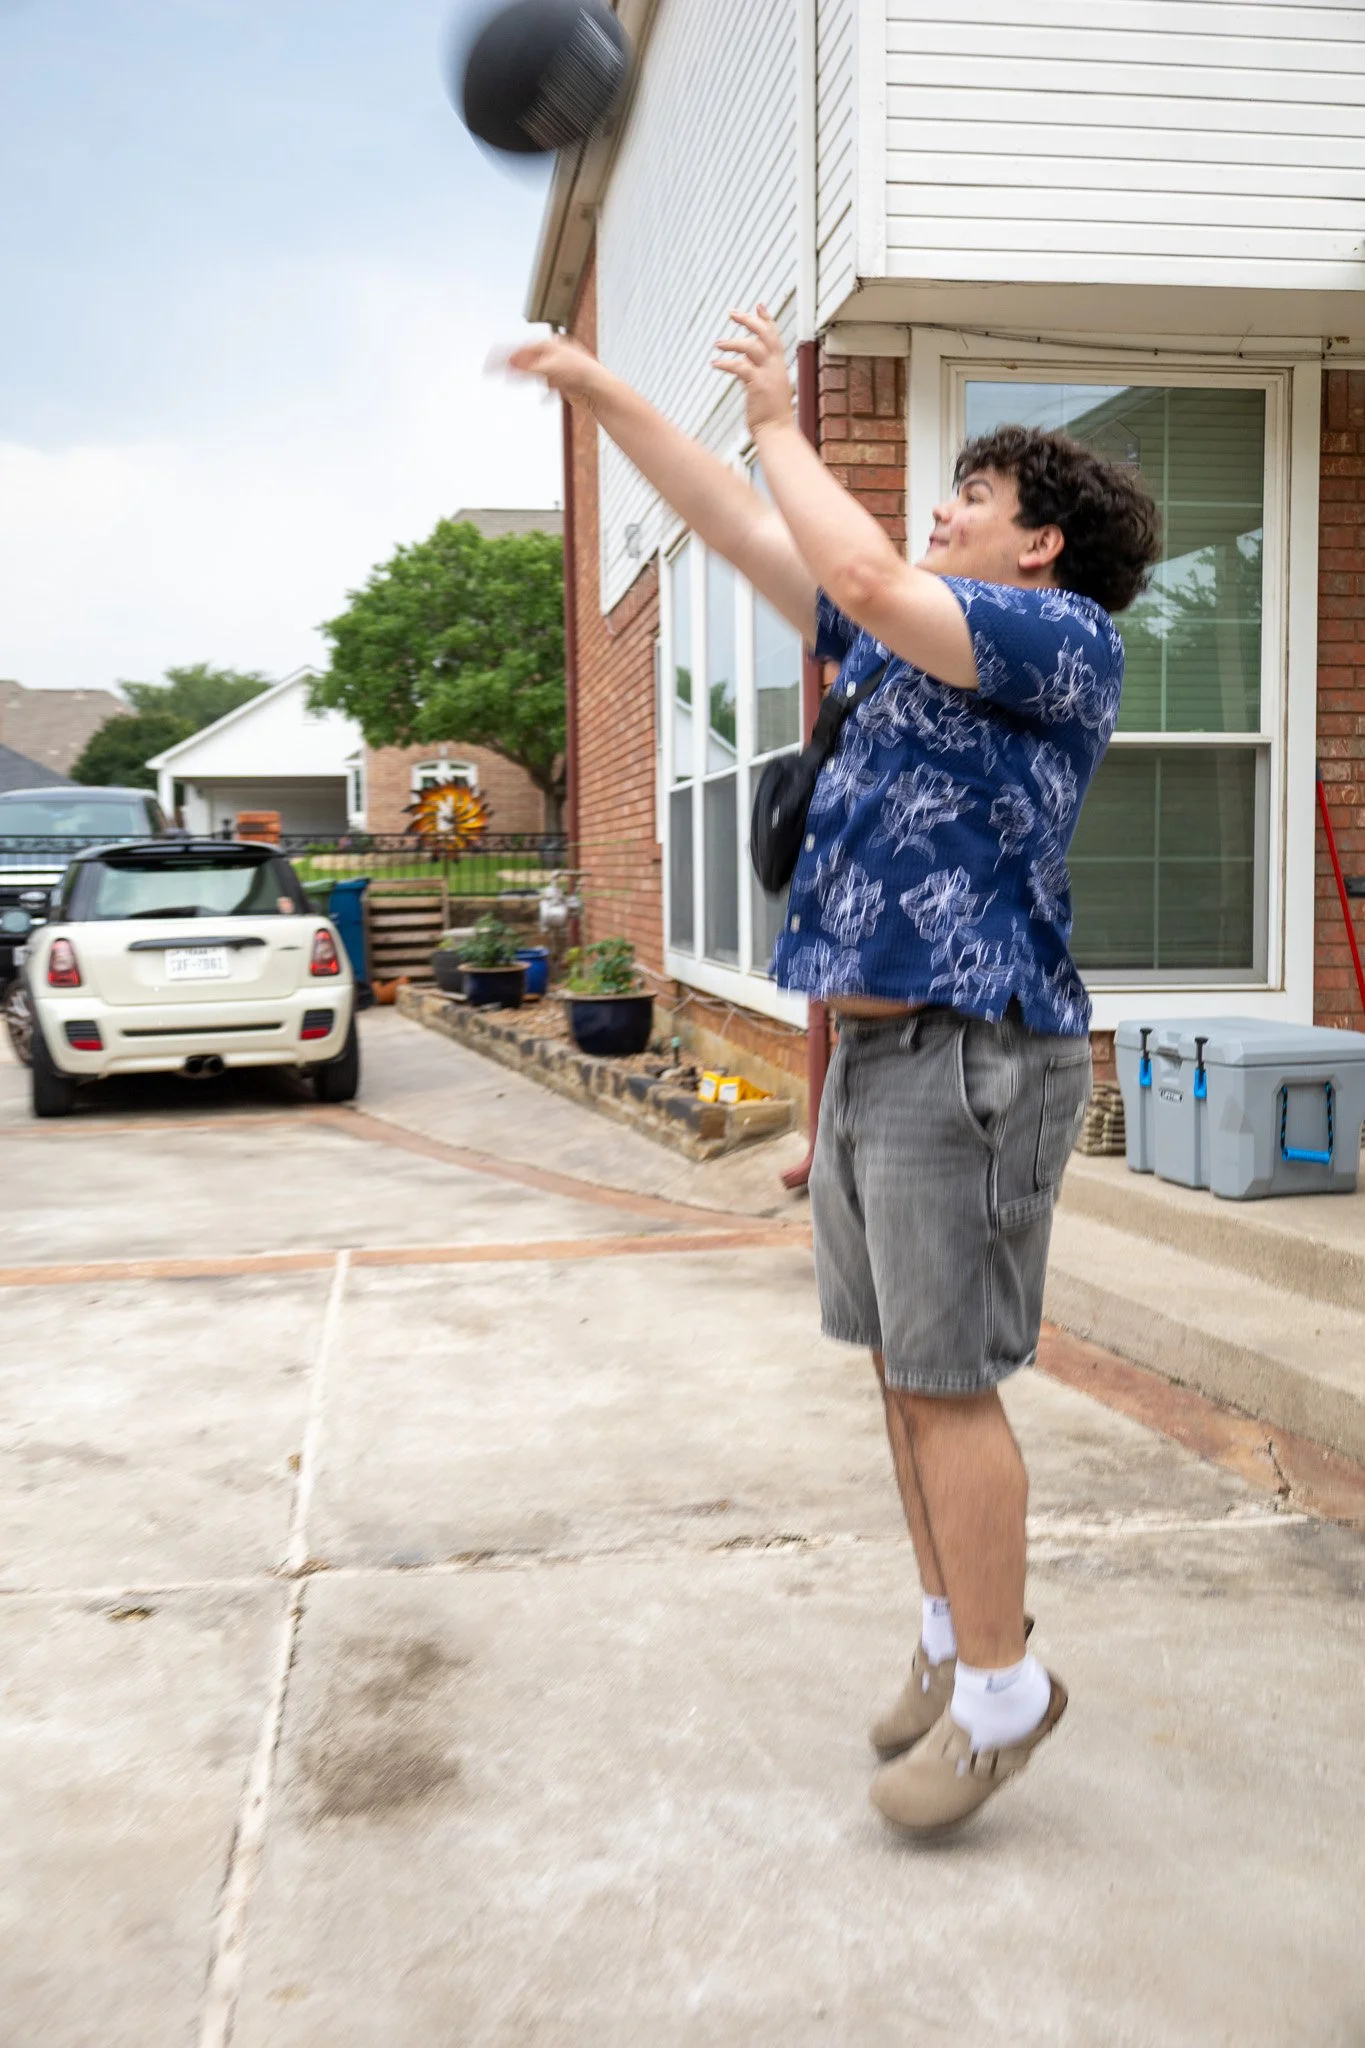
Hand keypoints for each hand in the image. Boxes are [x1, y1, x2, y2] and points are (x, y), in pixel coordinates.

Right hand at [497, 333, 606, 406]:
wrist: (601, 389)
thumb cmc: (579, 373)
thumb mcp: (548, 368)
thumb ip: (527, 368)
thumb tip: (508, 365)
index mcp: (550, 344)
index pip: (521, 348)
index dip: (504, 355)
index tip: (490, 363)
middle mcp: (556, 353)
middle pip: (529, 359)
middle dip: (515, 367)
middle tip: (497, 372)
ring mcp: (563, 367)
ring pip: (539, 372)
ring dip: (529, 379)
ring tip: (516, 383)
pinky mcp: (569, 381)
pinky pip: (551, 386)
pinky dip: (546, 392)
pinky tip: (544, 400)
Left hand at [712, 306, 794, 435]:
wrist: (777, 433)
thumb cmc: (770, 415)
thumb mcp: (765, 389)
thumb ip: (755, 373)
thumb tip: (742, 365)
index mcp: (779, 366)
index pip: (775, 336)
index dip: (766, 319)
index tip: (758, 305)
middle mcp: (776, 367)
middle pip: (766, 334)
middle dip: (749, 321)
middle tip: (732, 313)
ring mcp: (769, 375)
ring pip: (752, 347)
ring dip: (733, 343)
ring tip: (717, 344)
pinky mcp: (758, 385)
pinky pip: (740, 367)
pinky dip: (726, 363)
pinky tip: (715, 364)